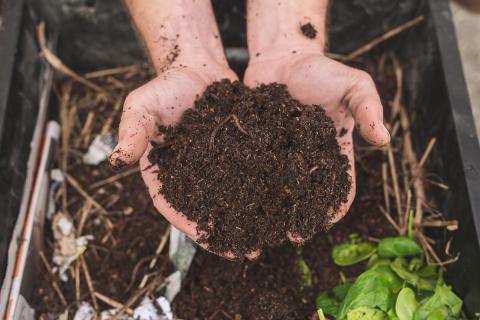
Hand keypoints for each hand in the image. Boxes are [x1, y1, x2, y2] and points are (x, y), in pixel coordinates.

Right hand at [109, 61, 251, 258]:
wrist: (196, 69)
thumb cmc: (164, 88)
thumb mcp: (142, 105)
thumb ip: (132, 130)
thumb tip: (114, 160)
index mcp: (164, 173)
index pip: (173, 206)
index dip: (190, 224)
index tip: (210, 239)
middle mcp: (191, 177)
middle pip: (206, 210)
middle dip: (226, 232)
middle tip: (248, 251)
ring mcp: (216, 168)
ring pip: (232, 199)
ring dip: (249, 219)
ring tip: (270, 236)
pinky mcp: (238, 156)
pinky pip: (251, 176)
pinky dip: (264, 191)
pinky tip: (282, 203)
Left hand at [244, 48, 389, 227]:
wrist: (282, 57)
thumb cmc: (320, 70)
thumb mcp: (352, 84)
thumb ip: (368, 108)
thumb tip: (385, 139)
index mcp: (333, 153)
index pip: (339, 188)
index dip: (333, 208)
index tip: (321, 223)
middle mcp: (307, 161)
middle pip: (306, 197)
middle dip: (299, 217)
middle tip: (286, 235)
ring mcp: (280, 157)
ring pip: (277, 191)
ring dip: (272, 210)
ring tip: (260, 227)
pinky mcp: (256, 150)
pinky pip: (253, 172)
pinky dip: (248, 187)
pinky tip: (236, 200)